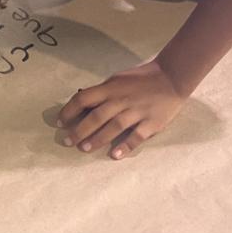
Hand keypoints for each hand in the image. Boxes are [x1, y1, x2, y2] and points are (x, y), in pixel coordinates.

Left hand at [56, 60, 186, 159]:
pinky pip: (136, 136)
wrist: (171, 78)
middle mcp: (121, 100)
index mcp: (111, 88)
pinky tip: (115, 155)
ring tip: (84, 149)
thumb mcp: (118, 79)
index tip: (59, 122)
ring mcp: (137, 112)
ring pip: (113, 126)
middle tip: (67, 141)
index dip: (69, 110)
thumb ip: (103, 92)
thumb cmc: (141, 78)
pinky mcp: (151, 122)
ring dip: (98, 138)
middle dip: (80, 130)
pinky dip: (125, 146)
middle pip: (96, 116)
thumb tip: (83, 103)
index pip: (84, 98)